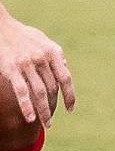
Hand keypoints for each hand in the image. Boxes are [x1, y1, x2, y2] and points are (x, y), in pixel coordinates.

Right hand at [0, 12, 74, 126]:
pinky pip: (22, 91)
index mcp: (53, 52)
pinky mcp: (11, 69)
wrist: (1, 26)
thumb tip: (64, 66)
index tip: (71, 109)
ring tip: (46, 124)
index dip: (70, 95)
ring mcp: (27, 64)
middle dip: (53, 107)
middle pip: (52, 89)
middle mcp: (42, 58)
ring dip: (43, 111)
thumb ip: (55, 54)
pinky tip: (30, 118)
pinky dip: (27, 106)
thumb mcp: (43, 40)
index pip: (66, 78)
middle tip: (51, 121)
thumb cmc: (22, 34)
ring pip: (39, 93)